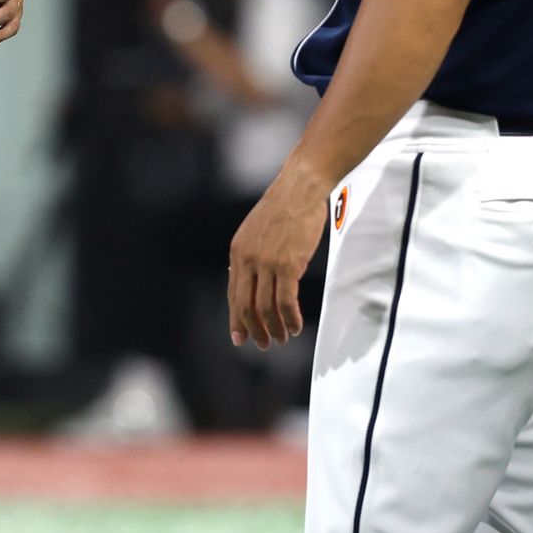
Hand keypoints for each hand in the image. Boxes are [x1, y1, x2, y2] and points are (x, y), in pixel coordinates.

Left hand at [228, 165, 327, 348]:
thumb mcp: (255, 232)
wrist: (300, 188)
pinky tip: (296, 327)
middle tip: (263, 344)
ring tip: (282, 338)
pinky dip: (290, 318)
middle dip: (254, 329)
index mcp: (237, 252)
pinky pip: (286, 301)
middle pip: (245, 306)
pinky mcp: (288, 265)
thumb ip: (250, 257)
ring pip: (265, 308)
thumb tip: (249, 282)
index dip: (236, 320)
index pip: (233, 295)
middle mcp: (247, 260)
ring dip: (274, 328)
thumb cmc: (283, 208)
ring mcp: (266, 263)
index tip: (240, 338)